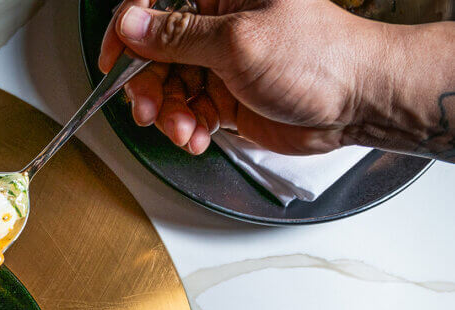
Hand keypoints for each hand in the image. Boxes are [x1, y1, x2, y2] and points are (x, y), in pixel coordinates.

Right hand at [99, 0, 387, 154]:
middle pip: (155, 53)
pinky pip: (188, 111)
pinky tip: (197, 136)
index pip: (156, 4)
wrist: (357, 102)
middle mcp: (219, 25)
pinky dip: (187, 128)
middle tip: (150, 109)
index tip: (113, 60)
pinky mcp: (227, 95)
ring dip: (170, 114)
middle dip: (149, 86)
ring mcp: (221, 62)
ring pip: (169, 87)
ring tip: (184, 129)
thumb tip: (131, 25)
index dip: (128, 31)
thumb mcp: (237, 43)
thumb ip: (178, 37)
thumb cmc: (319, 59)